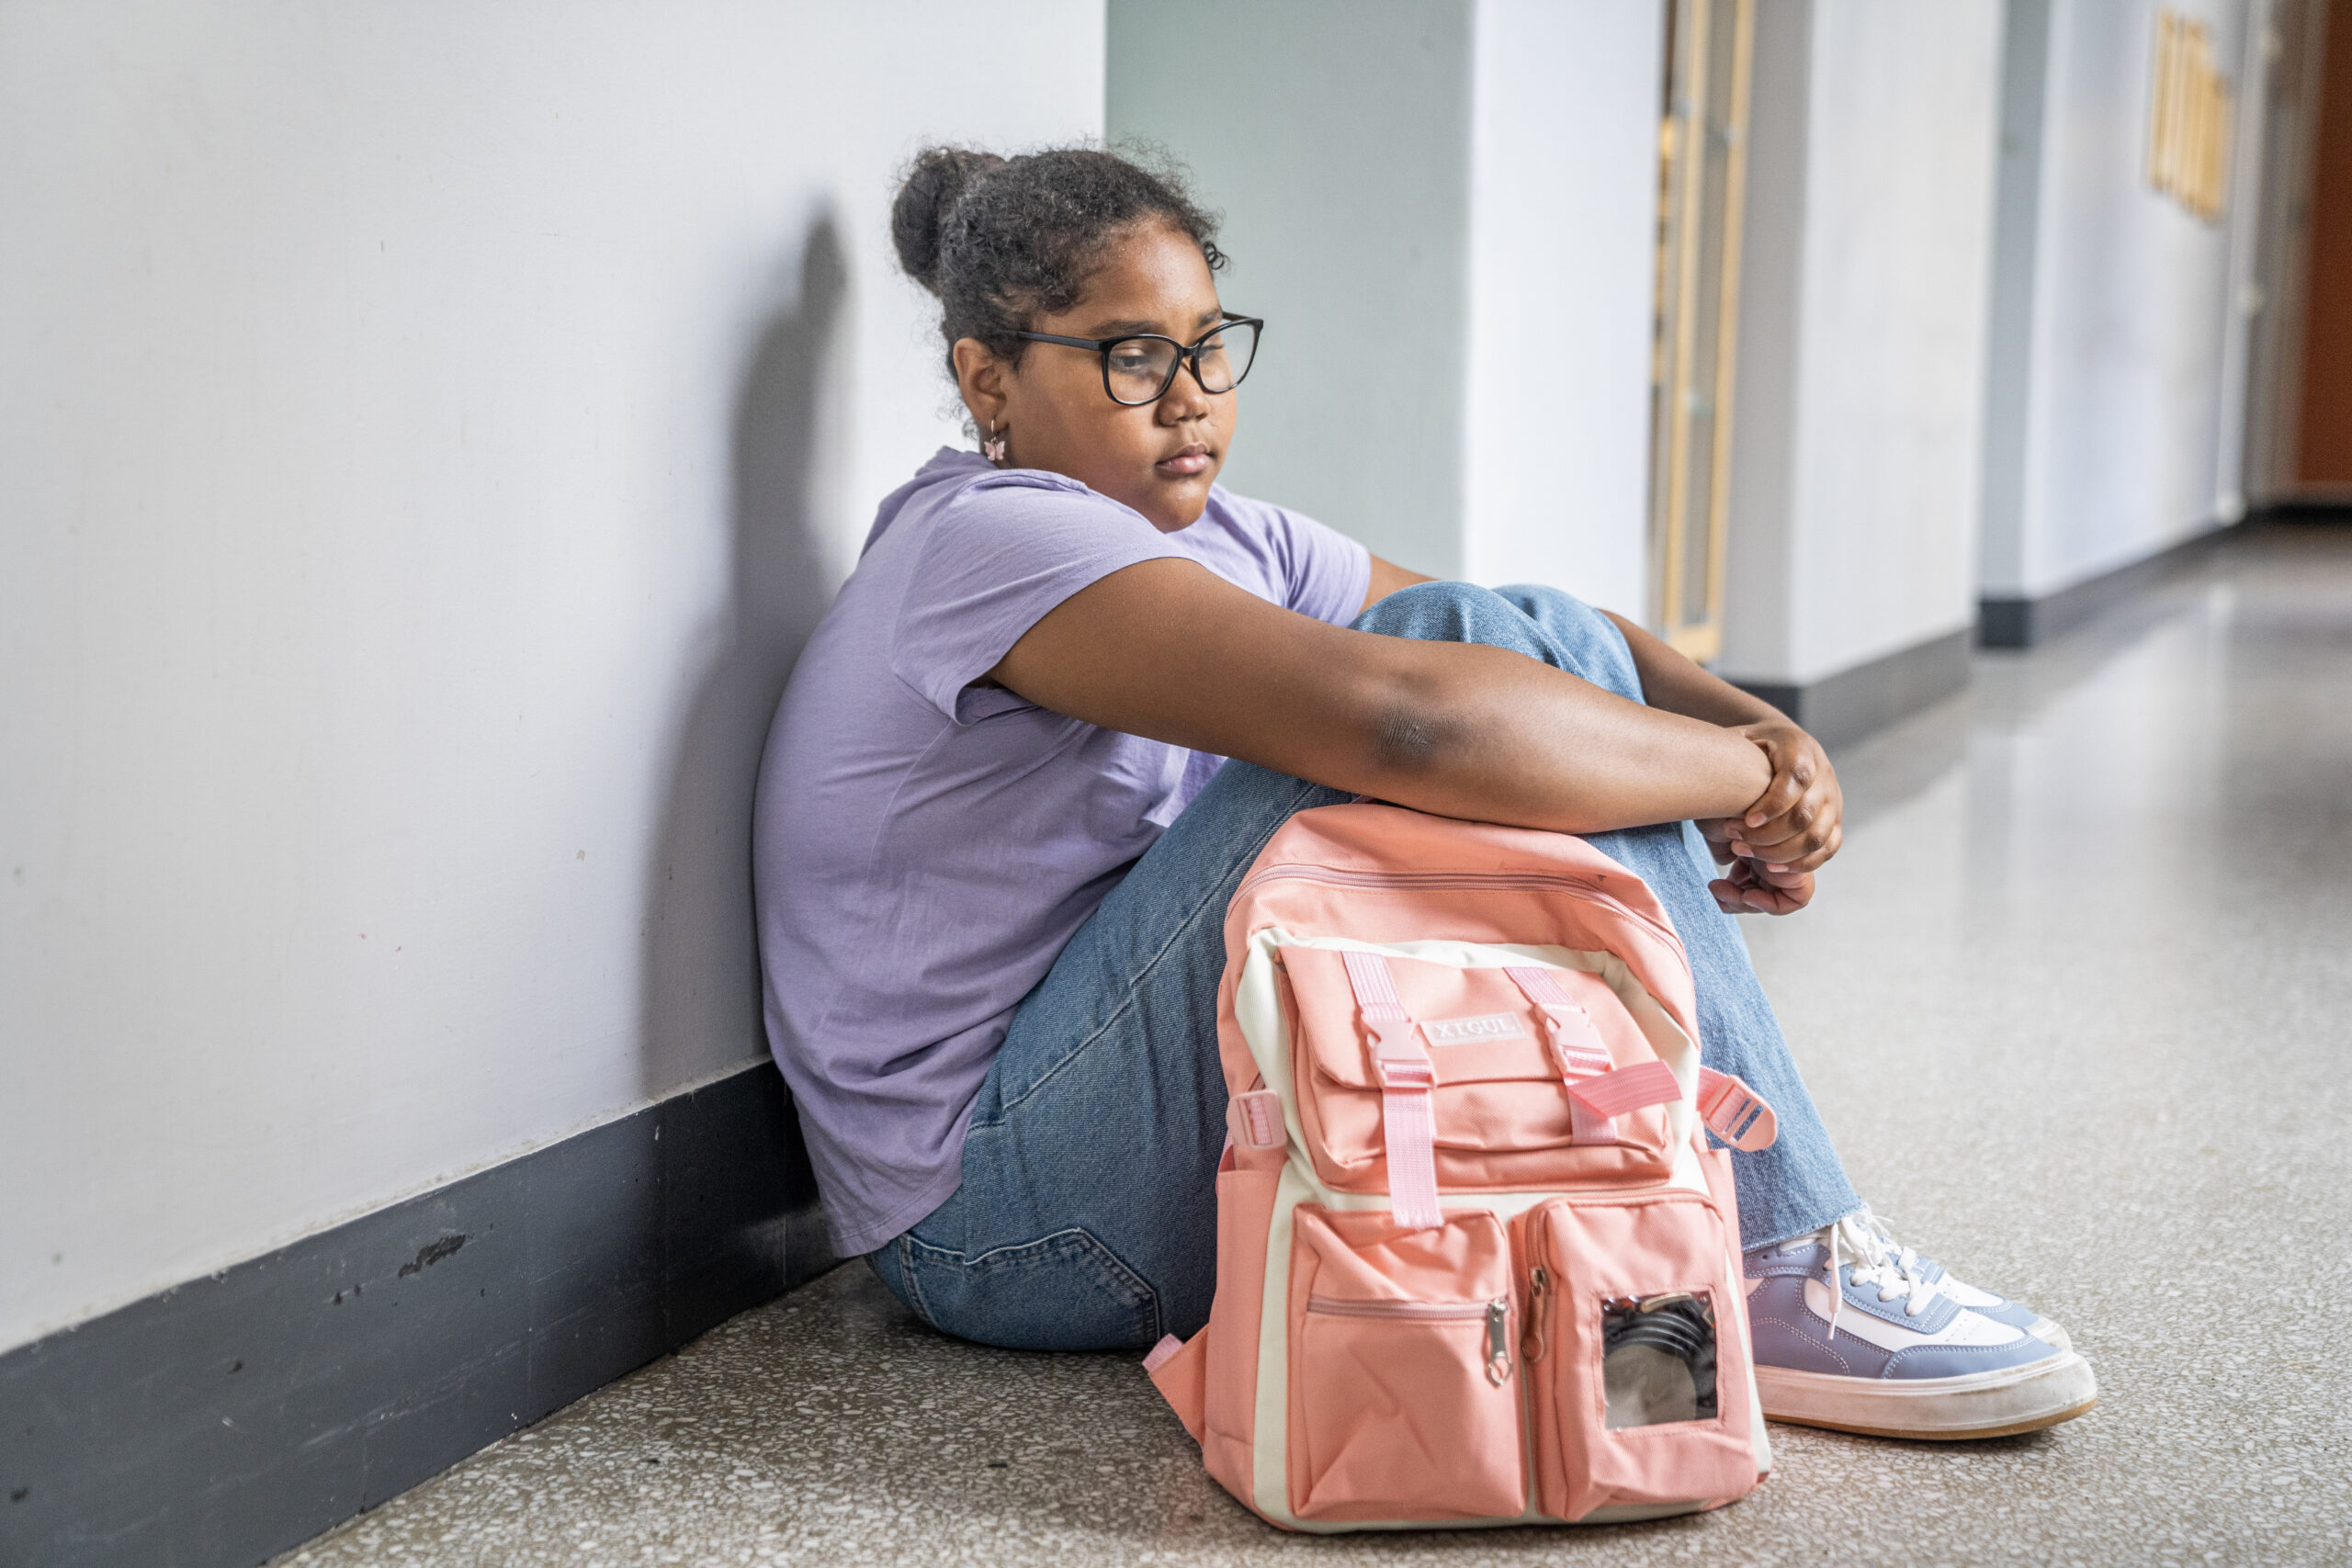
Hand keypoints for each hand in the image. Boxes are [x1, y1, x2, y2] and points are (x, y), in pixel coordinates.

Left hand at [1694, 720, 1840, 914]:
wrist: (1781, 745)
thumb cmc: (1751, 745)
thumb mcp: (1737, 739)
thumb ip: (1727, 756)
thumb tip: (1705, 780)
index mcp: (1801, 749)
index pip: (1797, 777)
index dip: (1773, 804)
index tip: (1746, 821)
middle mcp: (1824, 775)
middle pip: (1805, 814)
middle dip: (1768, 836)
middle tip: (1736, 842)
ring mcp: (1833, 800)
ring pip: (1816, 837)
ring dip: (1780, 853)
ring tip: (1745, 853)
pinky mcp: (1834, 820)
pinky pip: (1827, 848)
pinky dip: (1801, 862)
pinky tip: (1772, 867)